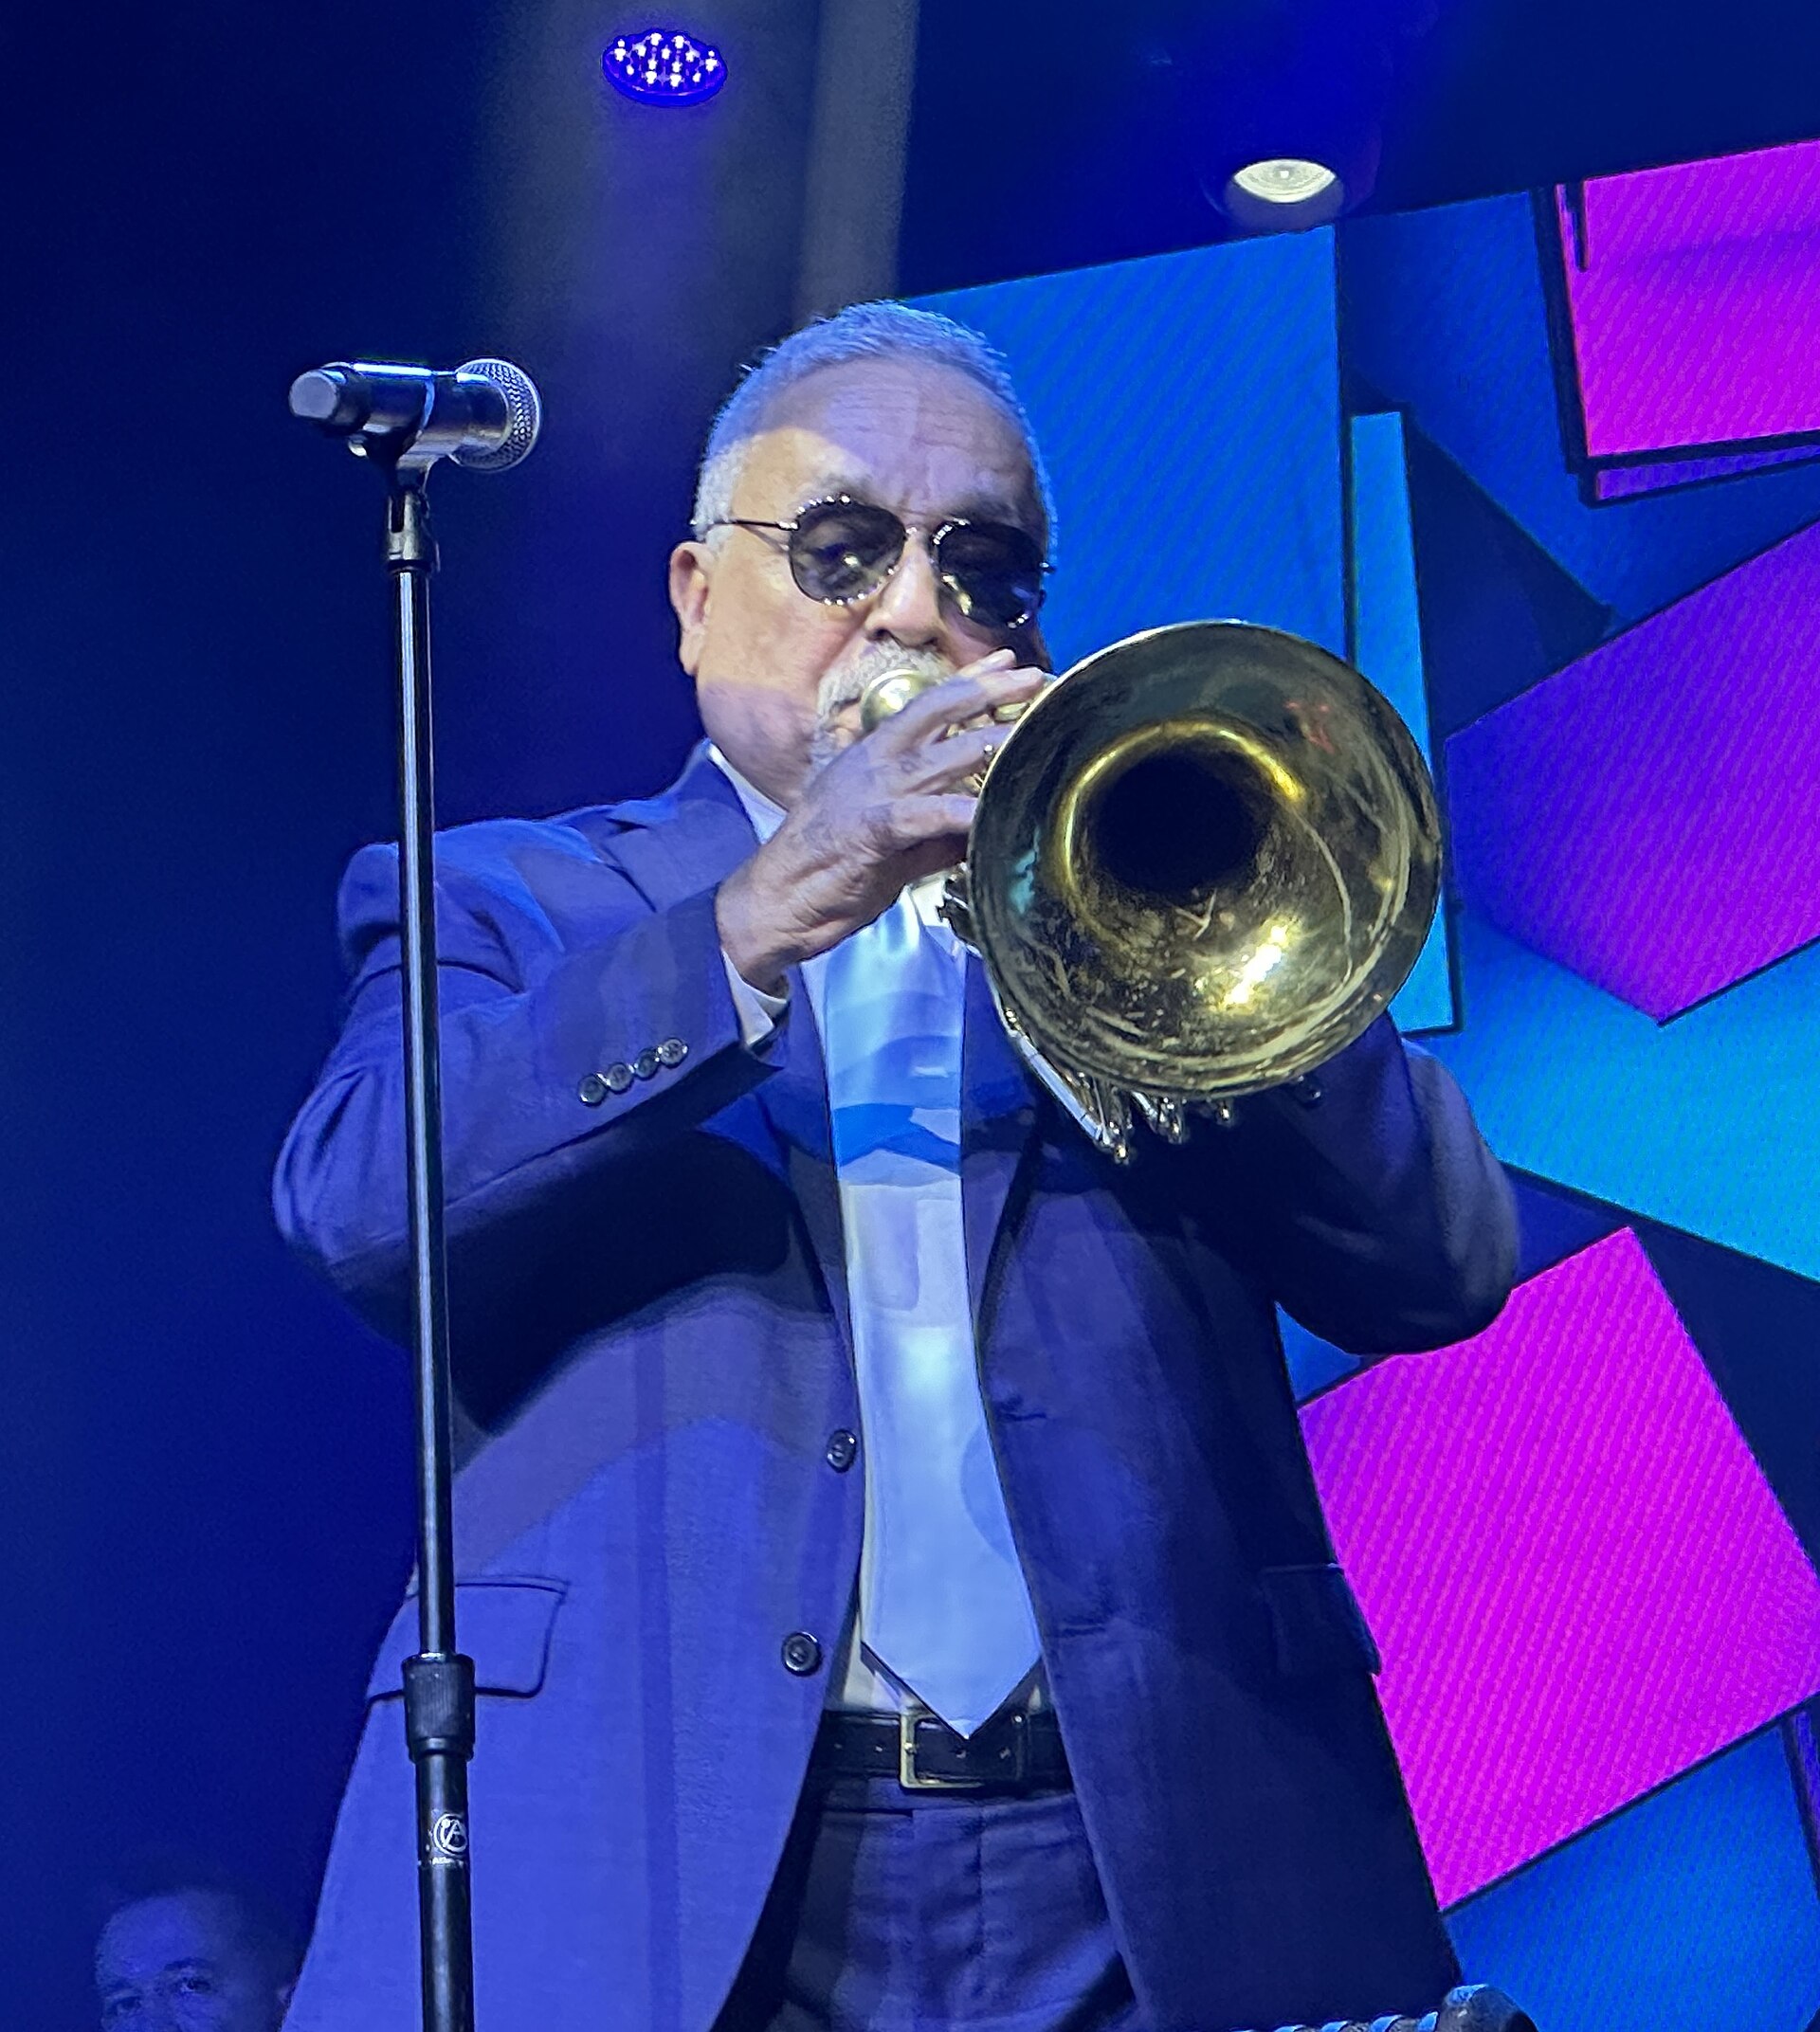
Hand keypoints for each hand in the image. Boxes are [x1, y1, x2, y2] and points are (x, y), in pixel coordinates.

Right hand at [716, 650, 1045, 990]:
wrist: (776, 903)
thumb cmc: (828, 874)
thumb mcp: (891, 843)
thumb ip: (935, 830)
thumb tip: (977, 827)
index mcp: (872, 757)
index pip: (927, 706)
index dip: (970, 681)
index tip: (1009, 661)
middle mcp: (873, 763)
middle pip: (938, 713)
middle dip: (990, 693)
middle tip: (1035, 679)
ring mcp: (870, 793)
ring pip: (939, 757)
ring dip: (989, 744)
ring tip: (1029, 733)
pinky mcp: (870, 829)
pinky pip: (927, 814)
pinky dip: (962, 813)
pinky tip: (991, 812)